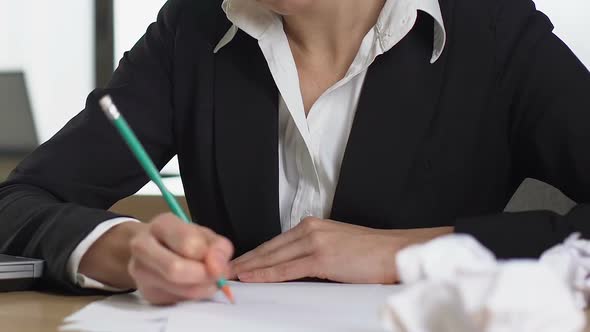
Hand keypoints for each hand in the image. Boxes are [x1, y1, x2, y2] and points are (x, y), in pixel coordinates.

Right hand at [128, 213, 233, 304]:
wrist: (151, 248)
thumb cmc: (182, 239)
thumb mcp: (204, 235)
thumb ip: (218, 247)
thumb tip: (218, 268)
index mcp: (162, 225)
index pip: (188, 243)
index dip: (209, 257)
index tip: (220, 264)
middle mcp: (143, 246)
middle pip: (175, 269)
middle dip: (203, 276)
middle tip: (215, 277)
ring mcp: (139, 272)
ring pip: (176, 289)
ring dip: (201, 289)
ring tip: (207, 281)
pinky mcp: (145, 293)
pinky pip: (176, 301)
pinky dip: (192, 297)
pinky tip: (193, 286)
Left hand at [231, 217, 451, 283]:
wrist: (396, 251)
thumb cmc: (371, 252)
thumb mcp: (336, 247)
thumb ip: (312, 253)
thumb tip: (292, 268)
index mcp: (313, 226)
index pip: (276, 242)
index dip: (255, 254)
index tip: (239, 261)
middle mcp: (310, 229)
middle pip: (269, 248)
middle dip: (245, 259)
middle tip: (223, 267)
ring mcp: (315, 241)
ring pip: (273, 257)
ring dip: (249, 266)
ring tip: (230, 274)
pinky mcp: (321, 257)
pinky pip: (287, 268)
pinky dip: (266, 273)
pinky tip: (251, 277)